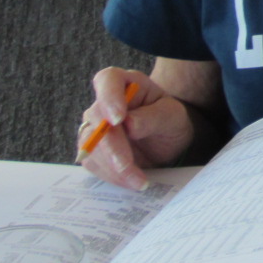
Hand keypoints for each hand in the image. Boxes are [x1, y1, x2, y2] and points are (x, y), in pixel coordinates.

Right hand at [77, 67, 193, 189]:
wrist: (166, 141)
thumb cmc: (170, 121)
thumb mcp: (172, 115)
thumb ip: (153, 117)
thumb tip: (129, 124)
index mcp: (126, 83)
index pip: (108, 80)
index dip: (109, 98)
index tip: (118, 119)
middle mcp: (105, 103)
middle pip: (96, 119)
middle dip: (112, 147)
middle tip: (129, 167)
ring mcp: (94, 126)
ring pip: (90, 145)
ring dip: (112, 167)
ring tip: (138, 181)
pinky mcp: (92, 149)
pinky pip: (92, 163)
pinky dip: (110, 175)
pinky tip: (130, 182)